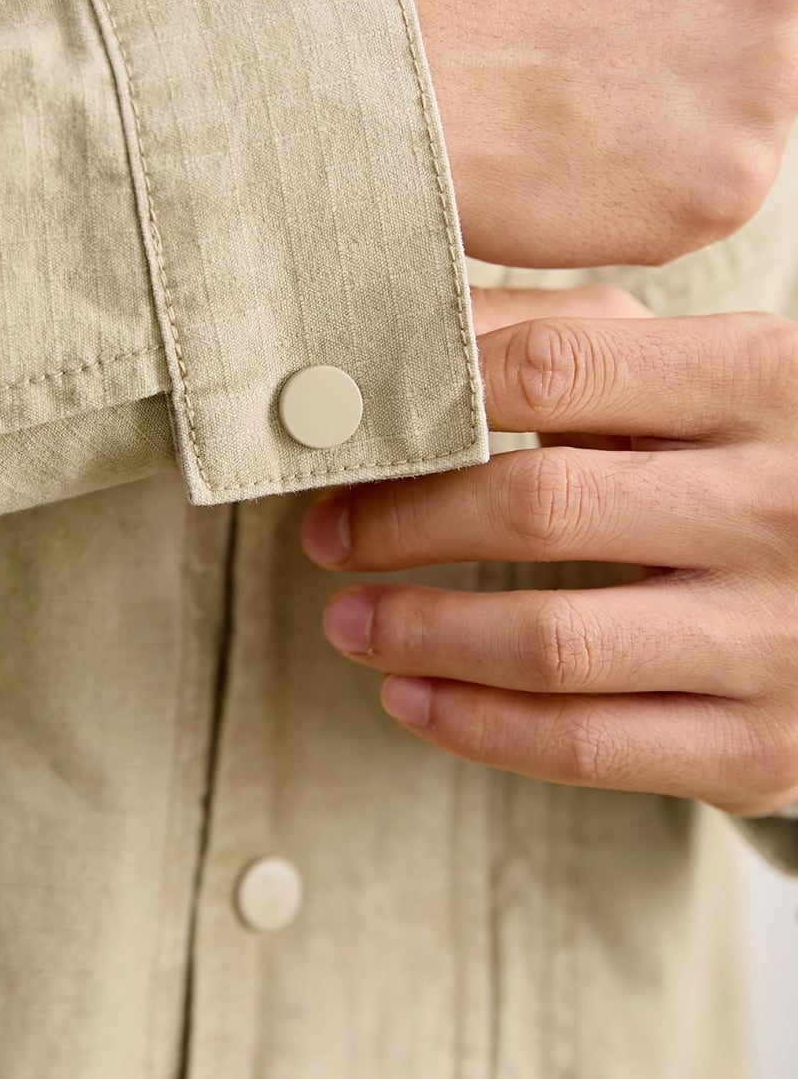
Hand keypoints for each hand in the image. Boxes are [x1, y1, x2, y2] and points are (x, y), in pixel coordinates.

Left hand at [301, 294, 797, 818]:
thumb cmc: (769, 459)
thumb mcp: (704, 374)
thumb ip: (575, 340)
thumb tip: (407, 332)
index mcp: (761, 381)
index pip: (551, 369)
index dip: (429, 398)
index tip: (353, 429)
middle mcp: (779, 505)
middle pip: (537, 507)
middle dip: (401, 523)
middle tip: (326, 532)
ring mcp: (777, 635)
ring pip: (551, 642)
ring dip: (419, 632)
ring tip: (348, 620)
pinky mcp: (763, 746)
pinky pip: (588, 745)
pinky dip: (475, 725)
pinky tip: (411, 698)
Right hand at [349, 0, 797, 268]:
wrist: (341, 73)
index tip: (635, 5)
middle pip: (773, 15)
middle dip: (692, 44)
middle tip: (586, 69)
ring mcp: (766, 70)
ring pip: (741, 112)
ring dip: (668, 124)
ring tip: (558, 120)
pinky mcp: (728, 181)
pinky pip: (706, 196)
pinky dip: (641, 198)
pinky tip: (562, 171)